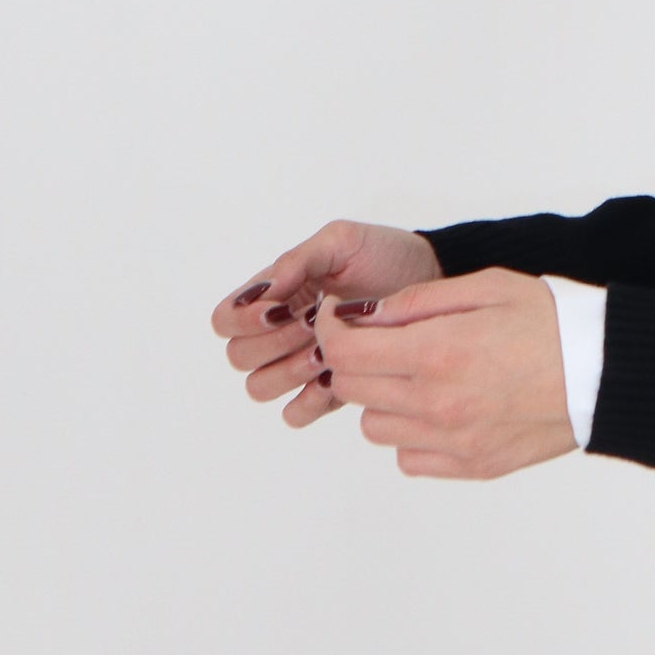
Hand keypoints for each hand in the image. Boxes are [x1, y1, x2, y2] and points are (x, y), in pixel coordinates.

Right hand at [211, 220, 441, 427]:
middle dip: (272, 343)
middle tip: (312, 325)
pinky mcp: (328, 389)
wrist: (431, 281)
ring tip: (325, 350)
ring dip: (289, 370)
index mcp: (274, 294)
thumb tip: (263, 293)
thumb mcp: (341, 242)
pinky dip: (307, 401)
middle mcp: (279, 331)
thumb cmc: (384, 255)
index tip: (281, 308)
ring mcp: (301, 362)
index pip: (224, 320)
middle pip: (239, 358)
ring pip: (260, 387)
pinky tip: (333, 377)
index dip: (241, 320)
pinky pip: (294, 413)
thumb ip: (297, 261)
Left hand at [315, 266, 575, 478]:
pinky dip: (412, 433)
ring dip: (382, 398)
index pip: (346, 351)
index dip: (331, 329)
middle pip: (352, 389)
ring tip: (419, 373)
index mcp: (438, 351)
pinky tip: (441, 406)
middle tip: (380, 340)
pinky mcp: (469, 466)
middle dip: (354, 359)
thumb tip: (366, 314)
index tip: (340, 317)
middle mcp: (436, 403)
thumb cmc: (551, 321)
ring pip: (374, 427)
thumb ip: (419, 300)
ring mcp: (452, 441)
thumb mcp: (486, 287)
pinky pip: (409, 457)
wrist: (603, 372)